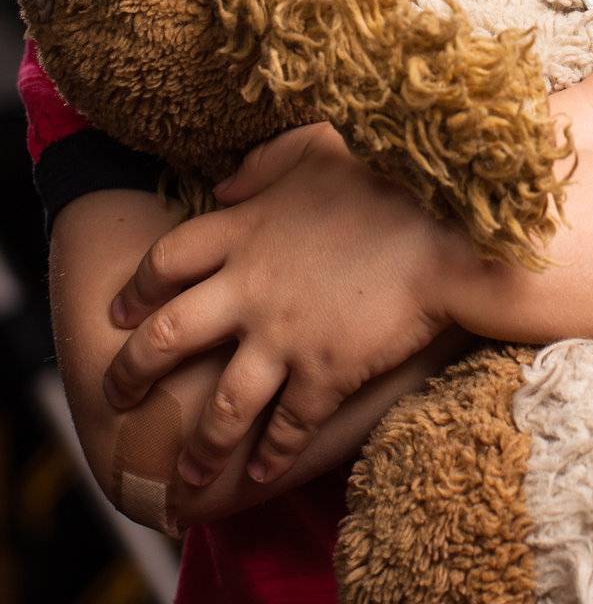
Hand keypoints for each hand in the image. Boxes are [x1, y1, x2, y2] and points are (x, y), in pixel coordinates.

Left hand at [102, 123, 460, 488]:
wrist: (443, 230)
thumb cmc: (384, 180)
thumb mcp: (316, 148)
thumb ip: (264, 164)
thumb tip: (226, 187)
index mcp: (242, 233)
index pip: (165, 262)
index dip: (136, 290)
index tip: (119, 313)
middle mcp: (249, 289)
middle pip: (167, 338)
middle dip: (132, 374)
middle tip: (115, 397)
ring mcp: (284, 336)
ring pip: (221, 405)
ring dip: (199, 446)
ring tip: (183, 477)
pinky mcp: (325, 372)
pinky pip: (288, 425)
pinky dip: (273, 453)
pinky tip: (264, 472)